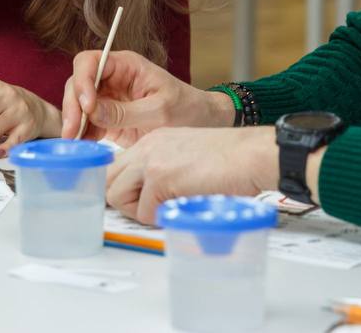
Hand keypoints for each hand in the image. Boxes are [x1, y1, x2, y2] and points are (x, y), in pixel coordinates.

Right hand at [60, 50, 231, 145]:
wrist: (200, 124)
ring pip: (78, 104)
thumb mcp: (160, 111)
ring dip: (73, 122)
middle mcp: (113, 78)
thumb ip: (125, 111)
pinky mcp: (108, 118)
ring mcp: (109, 98)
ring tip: (73, 143)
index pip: (91, 62)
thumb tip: (92, 111)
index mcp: (126, 65)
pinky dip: (81, 134)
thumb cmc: (186, 109)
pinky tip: (81, 147)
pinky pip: (87, 122)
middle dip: (73, 106)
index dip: (83, 80)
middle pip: (79, 83)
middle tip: (72, 131)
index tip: (87, 105)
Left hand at [107, 126, 278, 223]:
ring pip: (117, 196)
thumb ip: (162, 169)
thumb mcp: (187, 156)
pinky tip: (183, 208)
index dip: (122, 188)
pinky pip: (145, 212)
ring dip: (141, 211)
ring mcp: (151, 160)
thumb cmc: (230, 161)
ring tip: (169, 208)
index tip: (136, 201)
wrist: (252, 155)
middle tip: (152, 209)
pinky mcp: (161, 177)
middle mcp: (147, 146)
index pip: (115, 167)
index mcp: (153, 140)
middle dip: (126, 201)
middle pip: (108, 180)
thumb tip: (144, 197)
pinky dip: (161, 219)